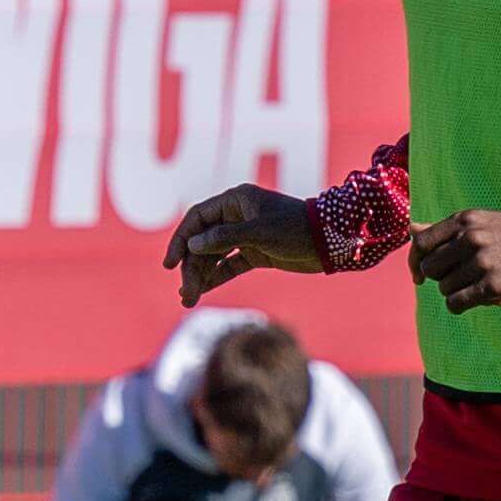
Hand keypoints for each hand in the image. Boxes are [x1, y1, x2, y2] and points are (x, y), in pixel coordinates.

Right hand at [167, 184, 326, 303]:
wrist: (330, 241)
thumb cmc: (296, 229)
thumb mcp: (259, 233)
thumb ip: (225, 238)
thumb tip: (193, 244)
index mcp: (235, 201)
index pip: (197, 219)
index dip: (180, 241)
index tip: (170, 264)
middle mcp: (237, 216)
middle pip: (202, 241)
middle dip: (191, 267)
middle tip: (185, 292)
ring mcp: (246, 235)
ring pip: (213, 256)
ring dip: (200, 276)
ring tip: (189, 299)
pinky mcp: (256, 253)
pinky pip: (228, 265)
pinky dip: (215, 277)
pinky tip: (202, 291)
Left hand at [409, 208, 500, 311]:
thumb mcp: (481, 224)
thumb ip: (445, 229)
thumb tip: (410, 229)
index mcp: (466, 220)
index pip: (422, 243)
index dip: (415, 261)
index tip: (420, 274)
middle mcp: (472, 238)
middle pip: (430, 268)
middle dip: (440, 277)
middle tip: (461, 276)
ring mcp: (482, 262)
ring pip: (444, 288)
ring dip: (455, 291)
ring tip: (477, 283)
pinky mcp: (493, 286)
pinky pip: (455, 303)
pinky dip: (459, 305)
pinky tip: (474, 299)